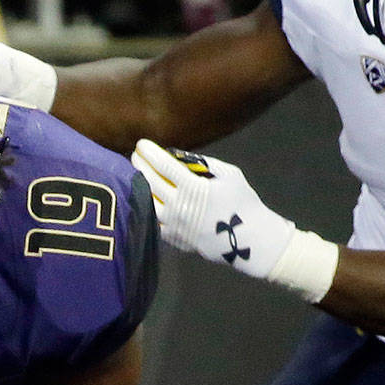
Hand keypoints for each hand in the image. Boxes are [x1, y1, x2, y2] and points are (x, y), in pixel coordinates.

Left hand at [133, 141, 297, 275]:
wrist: (249, 239)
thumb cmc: (242, 202)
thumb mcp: (229, 174)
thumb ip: (204, 163)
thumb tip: (179, 156)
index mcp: (192, 187)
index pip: (163, 165)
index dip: (149, 153)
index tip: (141, 144)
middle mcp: (178, 206)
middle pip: (149, 181)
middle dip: (139, 165)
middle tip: (135, 156)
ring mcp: (173, 225)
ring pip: (146, 203)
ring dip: (138, 186)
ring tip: (135, 176)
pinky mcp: (174, 240)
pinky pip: (152, 222)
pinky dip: (145, 209)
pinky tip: (144, 199)